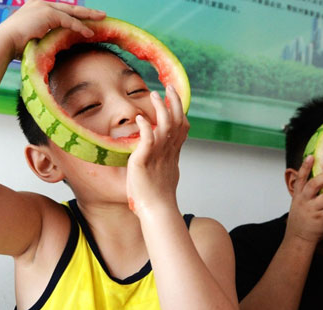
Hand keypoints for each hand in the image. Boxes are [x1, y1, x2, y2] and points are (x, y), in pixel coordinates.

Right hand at [0, 0, 104, 55]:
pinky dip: (79, 28)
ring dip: (88, 17)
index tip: (86, 19)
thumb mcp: (31, 39)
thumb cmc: (13, 47)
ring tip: (102, 19)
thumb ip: (43, 38)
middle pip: (69, 8)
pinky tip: (89, 33)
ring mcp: (44, 7)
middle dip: (86, 12)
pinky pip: (68, 21)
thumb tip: (51, 47)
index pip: (61, 11)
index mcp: (36, 8)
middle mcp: (41, 4)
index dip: (74, 15)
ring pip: (72, 12)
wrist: (3, 43)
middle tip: (100, 14)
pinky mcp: (48, 14)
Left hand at [126, 86, 188, 216]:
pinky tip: (141, 118)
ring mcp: (158, 155)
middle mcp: (168, 151)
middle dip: (174, 102)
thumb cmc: (158, 196)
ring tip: (154, 95)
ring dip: (160, 109)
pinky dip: (146, 128)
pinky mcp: (144, 161)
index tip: (174, 95)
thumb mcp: (167, 172)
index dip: (179, 109)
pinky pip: (147, 140)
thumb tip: (168, 153)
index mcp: (173, 153)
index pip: (182, 126)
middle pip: (177, 121)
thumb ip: (167, 159)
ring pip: (165, 126)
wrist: (156, 210)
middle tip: (168, 87)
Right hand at [284, 155, 322, 244]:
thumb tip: (315, 179)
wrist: (298, 238)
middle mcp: (305, 201)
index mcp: (298, 196)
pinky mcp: (322, 218)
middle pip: (314, 185)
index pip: (300, 179)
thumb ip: (305, 192)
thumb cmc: (300, 221)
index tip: (311, 156)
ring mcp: (313, 210)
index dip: (305, 167)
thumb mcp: (298, 204)